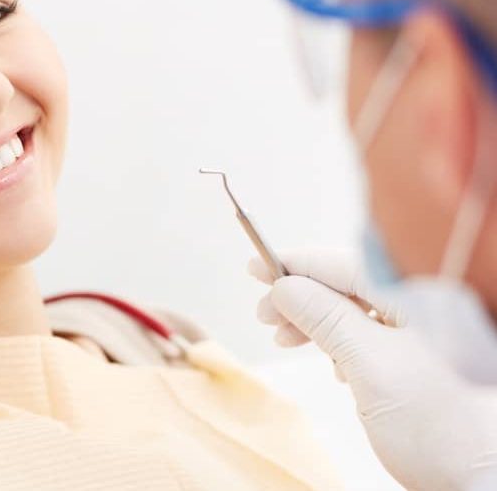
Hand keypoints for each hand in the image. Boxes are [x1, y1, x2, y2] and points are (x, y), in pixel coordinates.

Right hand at [249, 249, 496, 490]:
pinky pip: (368, 331)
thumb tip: (284, 287)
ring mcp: (423, 332)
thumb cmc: (436, 427)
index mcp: (421, 296)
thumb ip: (326, 318)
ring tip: (284, 337)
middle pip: (348, 284)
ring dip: (314, 319)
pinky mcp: (418, 357)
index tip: (257, 267)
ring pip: (354, 308)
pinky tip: (328, 360)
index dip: (296, 265)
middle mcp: (424, 306)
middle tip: (264, 315)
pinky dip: (338, 339)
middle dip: (301, 297)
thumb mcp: (370, 366)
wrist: (476, 481)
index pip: (347, 264)